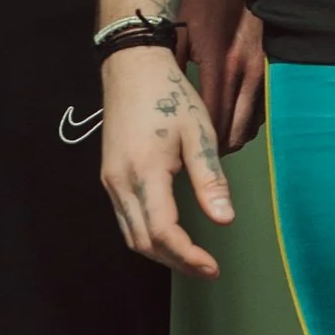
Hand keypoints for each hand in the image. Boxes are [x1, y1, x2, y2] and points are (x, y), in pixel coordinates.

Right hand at [100, 48, 233, 279]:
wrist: (131, 67)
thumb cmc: (168, 94)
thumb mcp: (198, 132)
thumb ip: (209, 178)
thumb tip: (224, 220)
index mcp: (145, 171)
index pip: (164, 232)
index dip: (188, 256)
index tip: (212, 268)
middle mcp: (121, 182)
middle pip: (144, 242)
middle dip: (176, 261)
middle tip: (207, 268)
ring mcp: (110, 180)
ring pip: (131, 235)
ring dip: (160, 252)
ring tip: (191, 257)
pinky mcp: (109, 176)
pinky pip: (125, 219)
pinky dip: (147, 235)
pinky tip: (169, 233)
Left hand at [179, 0, 267, 152]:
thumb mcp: (180, 29)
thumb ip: (176, 67)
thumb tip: (168, 99)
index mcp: (218, 64)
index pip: (211, 121)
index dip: (200, 144)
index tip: (187, 155)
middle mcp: (245, 72)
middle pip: (235, 132)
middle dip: (217, 149)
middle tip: (200, 157)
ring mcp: (264, 69)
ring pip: (252, 125)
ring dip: (234, 137)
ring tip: (214, 142)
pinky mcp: (274, 65)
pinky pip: (263, 108)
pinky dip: (248, 121)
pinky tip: (234, 120)